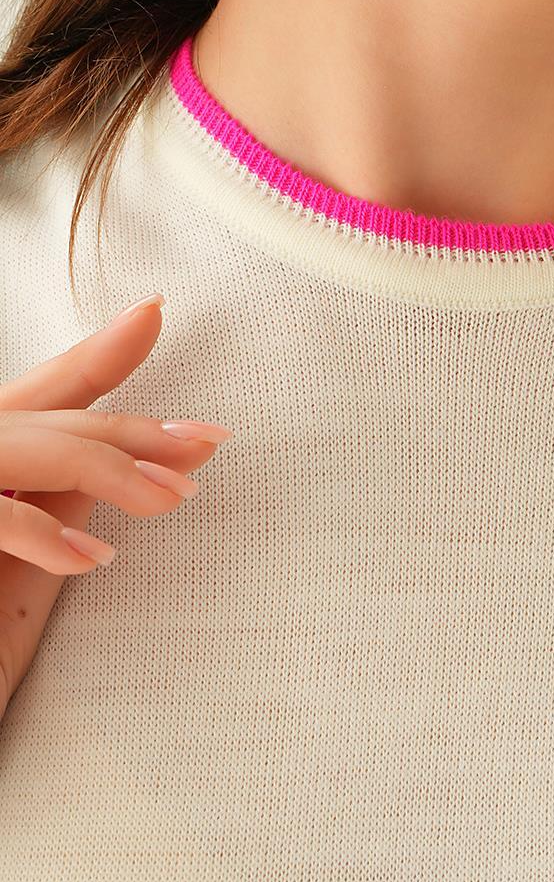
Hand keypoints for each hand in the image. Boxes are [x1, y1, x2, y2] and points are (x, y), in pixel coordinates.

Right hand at [0, 296, 230, 715]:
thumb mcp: (35, 564)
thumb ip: (74, 499)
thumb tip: (160, 462)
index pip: (41, 394)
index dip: (100, 361)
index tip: (156, 317)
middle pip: (40, 420)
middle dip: (125, 428)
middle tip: (206, 443)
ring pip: (19, 450)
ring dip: (98, 468)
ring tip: (171, 500)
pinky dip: (38, 535)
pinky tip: (93, 558)